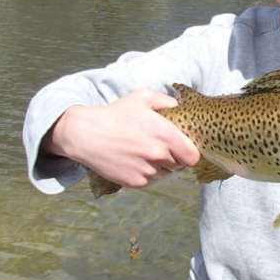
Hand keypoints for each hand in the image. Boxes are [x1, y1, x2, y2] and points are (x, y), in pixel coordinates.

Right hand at [44, 88, 199, 188]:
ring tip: (145, 152)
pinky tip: (135, 160)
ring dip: (161, 166)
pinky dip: (147, 174)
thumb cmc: (115, 113)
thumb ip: (168, 101)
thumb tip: (182, 108)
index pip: (193, 156)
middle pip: (180, 166)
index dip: (190, 152)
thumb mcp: (143, 97)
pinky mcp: (135, 182)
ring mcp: (147, 171)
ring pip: (166, 174)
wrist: (85, 134)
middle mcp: (158, 155)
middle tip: (161, 147)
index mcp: (165, 134)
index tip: (183, 148)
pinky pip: (151, 181)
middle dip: (175, 158)